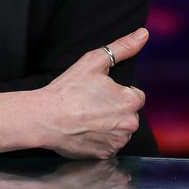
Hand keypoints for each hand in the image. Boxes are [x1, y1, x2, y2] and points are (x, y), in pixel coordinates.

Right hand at [34, 28, 149, 158]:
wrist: (45, 118)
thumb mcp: (94, 62)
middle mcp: (130, 123)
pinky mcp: (106, 154)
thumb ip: (122, 48)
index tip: (97, 92)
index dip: (115, 92)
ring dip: (108, 125)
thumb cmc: (68, 89)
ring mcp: (118, 142)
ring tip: (85, 117)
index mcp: (130, 100)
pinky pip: (108, 145)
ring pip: (119, 130)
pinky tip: (83, 130)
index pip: (134, 95)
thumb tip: (143, 34)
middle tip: (89, 104)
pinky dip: (99, 139)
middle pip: (127, 113)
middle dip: (113, 109)